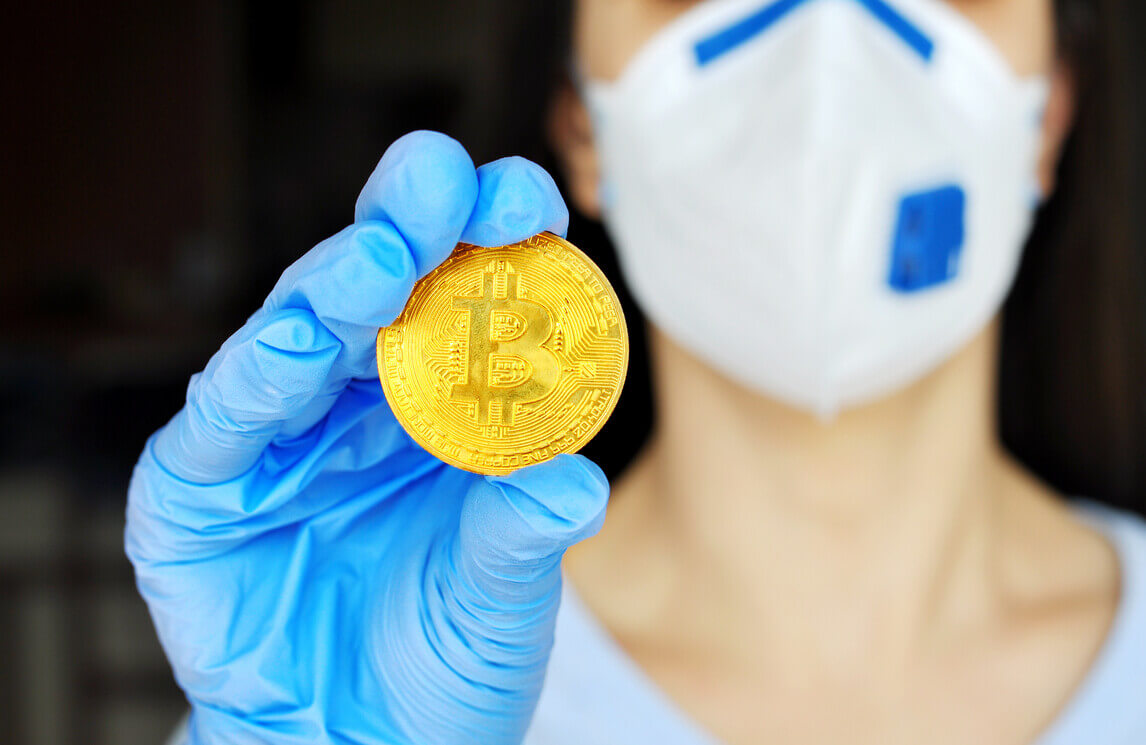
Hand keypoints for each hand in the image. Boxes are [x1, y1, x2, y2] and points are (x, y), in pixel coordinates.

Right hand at [126, 131, 608, 744]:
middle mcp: (355, 403)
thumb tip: (572, 483)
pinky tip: (299, 343)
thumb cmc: (439, 663)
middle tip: (444, 178)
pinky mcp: (198, 488)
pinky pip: (224, 421)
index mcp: (438, 409)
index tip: (534, 202)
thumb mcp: (498, 600)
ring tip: (383, 261)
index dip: (492, 245)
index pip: (462, 303)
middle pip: (378, 291)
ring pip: (298, 332)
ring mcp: (274, 437)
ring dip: (337, 289)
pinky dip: (257, 378)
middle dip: (410, 228)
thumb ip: (522, 534)